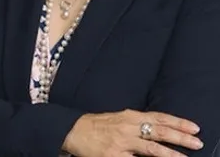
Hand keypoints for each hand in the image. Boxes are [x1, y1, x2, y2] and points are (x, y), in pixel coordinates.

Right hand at [63, 109, 202, 156]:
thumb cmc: (96, 125)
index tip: (194, 127)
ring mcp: (121, 142)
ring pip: (151, 149)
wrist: (72, 130)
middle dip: (180, 137)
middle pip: (159, 132)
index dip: (177, 122)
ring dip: (170, 154)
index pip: (159, 118)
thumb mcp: (118, 118)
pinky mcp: (114, 156)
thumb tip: (157, 128)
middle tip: (197, 142)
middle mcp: (127, 127)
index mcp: (129, 116)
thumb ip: (136, 122)